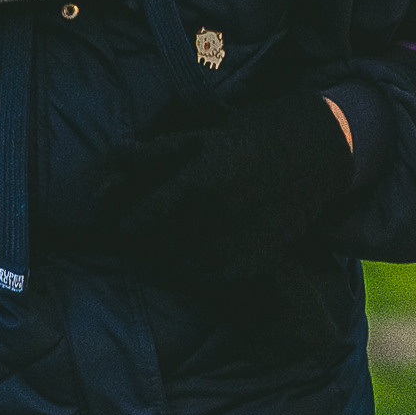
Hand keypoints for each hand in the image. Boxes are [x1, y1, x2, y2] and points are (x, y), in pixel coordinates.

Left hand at [60, 88, 355, 289]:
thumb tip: (95, 179)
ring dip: (167, 258)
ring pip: (181, 268)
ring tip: (167, 243)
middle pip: (157, 247)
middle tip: (141, 235)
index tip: (120, 222)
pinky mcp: (258, 264)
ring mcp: (243, 245)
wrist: (320, 150)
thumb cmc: (252, 134)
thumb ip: (147, 158)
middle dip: (144, 242)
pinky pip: (210, 280)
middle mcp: (222, 218)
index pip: (141, 221)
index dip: (125, 223)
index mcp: (202, 182)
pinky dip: (195, 273)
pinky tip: (194, 256)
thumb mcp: (199, 136)